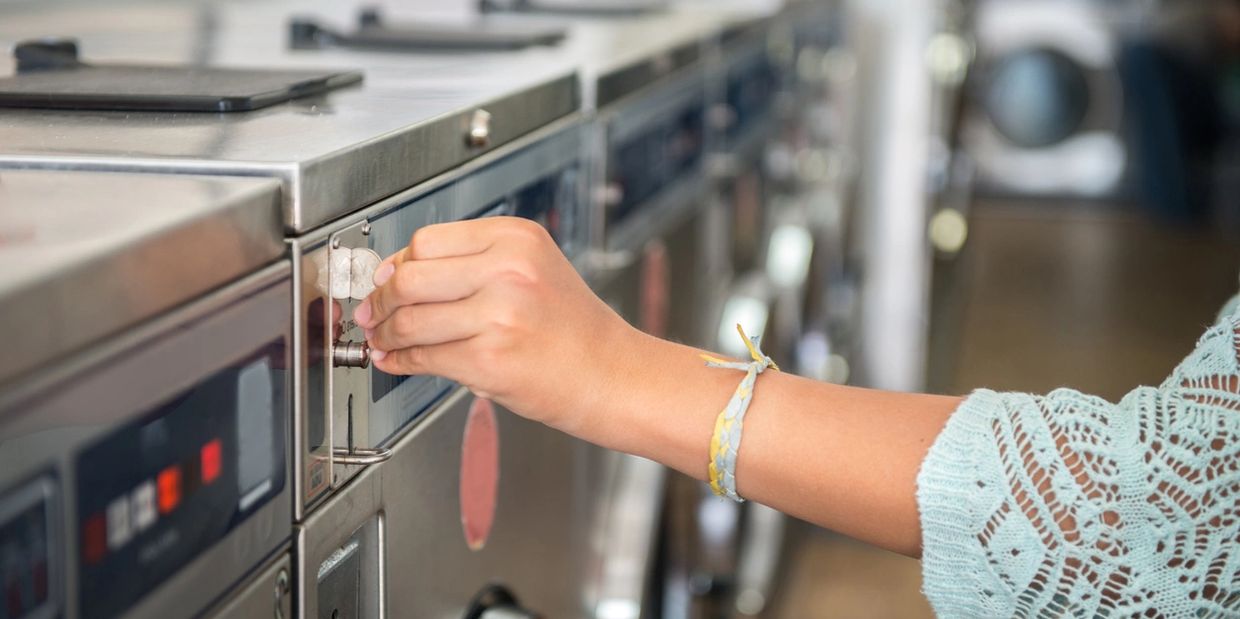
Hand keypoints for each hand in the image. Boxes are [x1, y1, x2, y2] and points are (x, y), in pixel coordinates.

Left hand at [353, 217, 640, 431]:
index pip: (428, 240)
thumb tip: (399, 274)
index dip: (397, 264)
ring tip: (383, 340)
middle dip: (381, 299)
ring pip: (411, 319)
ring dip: (386, 334)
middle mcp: (508, 270)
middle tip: (373, 312)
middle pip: (411, 276)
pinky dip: (401, 361)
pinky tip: (397, 360)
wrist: (611, 373)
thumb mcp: (532, 271)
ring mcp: (499, 315)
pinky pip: (424, 356)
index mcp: (515, 238)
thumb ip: (473, 264)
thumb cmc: (572, 329)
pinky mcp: (489, 359)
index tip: (385, 280)